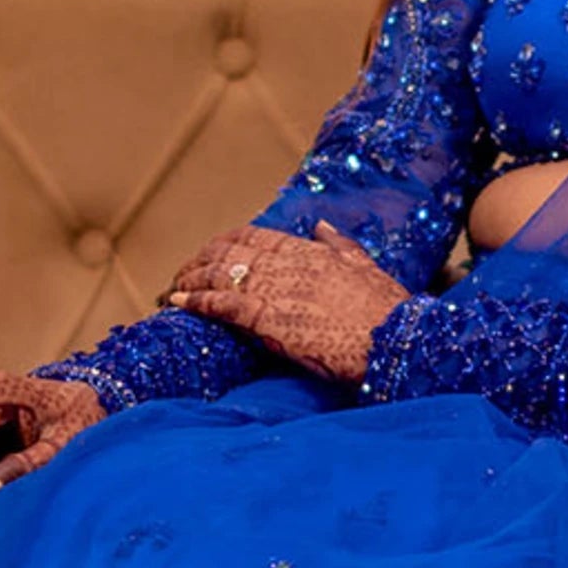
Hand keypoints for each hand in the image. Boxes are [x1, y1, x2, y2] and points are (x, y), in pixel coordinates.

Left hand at [162, 219, 405, 384]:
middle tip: (184, 272)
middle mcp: (289, 264)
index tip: (212, 250)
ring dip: (191, 279)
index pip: (257, 237)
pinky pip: (222, 303)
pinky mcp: (268, 319)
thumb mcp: (367, 269)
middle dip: (202, 261)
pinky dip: (196, 300)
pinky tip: (178, 301)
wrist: (394, 341)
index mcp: (311, 252)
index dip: (229, 242)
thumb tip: (321, 226)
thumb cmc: (388, 313)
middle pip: (231, 253)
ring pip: (220, 274)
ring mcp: (276, 290)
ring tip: (172, 287)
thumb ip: (341, 246)